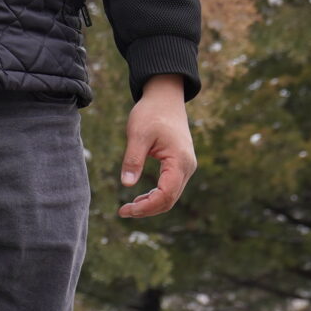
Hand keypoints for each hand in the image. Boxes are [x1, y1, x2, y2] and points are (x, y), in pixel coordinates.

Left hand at [117, 75, 195, 217]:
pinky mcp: (180, 165)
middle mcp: (187, 167)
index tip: (125, 210)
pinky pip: (170, 187)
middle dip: (147, 209)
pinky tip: (140, 198)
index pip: (166, 195)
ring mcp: (186, 166)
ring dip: (151, 204)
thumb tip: (126, 184)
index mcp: (179, 161)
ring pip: (171, 196)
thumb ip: (133, 159)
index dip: (146, 207)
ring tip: (129, 207)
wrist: (165, 98)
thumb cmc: (151, 113)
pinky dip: (156, 196)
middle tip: (123, 212)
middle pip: (170, 199)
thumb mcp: (137, 134)